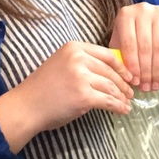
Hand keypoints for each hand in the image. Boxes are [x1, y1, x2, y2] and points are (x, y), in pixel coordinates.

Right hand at [0, 42, 132, 152]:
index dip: (121, 66)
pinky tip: (122, 110)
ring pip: (112, 86)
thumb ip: (82, 63)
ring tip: (127, 102)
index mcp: (73, 47)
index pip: (106, 54)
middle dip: (124, 83)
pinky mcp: (84, 96)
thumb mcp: (62, 64)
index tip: (128, 76)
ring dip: (122, 96)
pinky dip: (119, 106)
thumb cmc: (43, 87)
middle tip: (130, 93)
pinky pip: (109, 100)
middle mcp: (78, 58)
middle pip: (111, 70)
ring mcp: (81, 77)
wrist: (27, 105)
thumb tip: (110, 72)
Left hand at [109, 3, 158, 91]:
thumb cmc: (132, 33)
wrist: (153, 21)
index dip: (132, 64)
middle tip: (146, 87)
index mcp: (126, 14)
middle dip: (145, 71)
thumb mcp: (121, 40)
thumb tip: (122, 77)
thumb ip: (119, 55)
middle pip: (145, 46)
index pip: (129, 43)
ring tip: (154, 84)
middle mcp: (143, 9)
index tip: (134, 81)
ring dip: (157, 70)